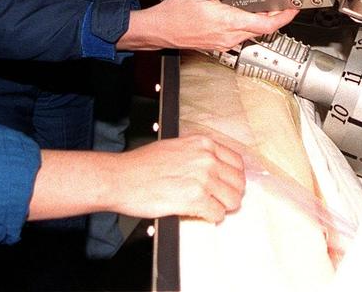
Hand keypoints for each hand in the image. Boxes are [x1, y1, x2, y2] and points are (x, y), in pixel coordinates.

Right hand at [104, 135, 246, 222]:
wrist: (122, 177)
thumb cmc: (142, 164)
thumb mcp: (176, 147)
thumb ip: (198, 154)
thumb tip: (213, 168)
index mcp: (202, 144)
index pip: (237, 162)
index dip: (233, 177)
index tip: (228, 185)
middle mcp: (206, 159)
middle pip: (238, 182)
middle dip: (231, 194)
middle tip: (220, 200)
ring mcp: (203, 178)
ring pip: (232, 200)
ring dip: (223, 207)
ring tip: (210, 207)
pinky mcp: (195, 198)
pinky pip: (217, 214)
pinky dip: (211, 217)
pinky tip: (199, 213)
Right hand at [120, 0, 298, 51]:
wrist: (159, 30)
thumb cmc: (174, 13)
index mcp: (228, 21)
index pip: (265, 24)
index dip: (283, 18)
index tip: (293, 9)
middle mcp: (229, 36)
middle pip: (262, 30)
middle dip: (276, 18)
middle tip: (283, 5)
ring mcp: (224, 43)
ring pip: (252, 33)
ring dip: (261, 22)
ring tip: (266, 8)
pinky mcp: (219, 45)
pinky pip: (240, 37)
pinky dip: (248, 26)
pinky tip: (245, 16)